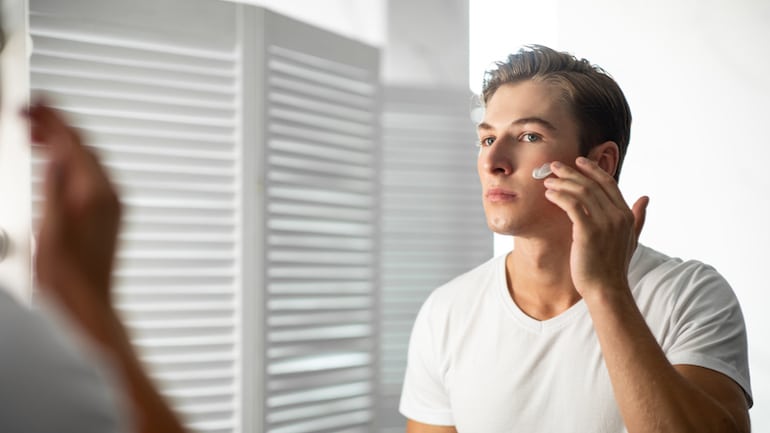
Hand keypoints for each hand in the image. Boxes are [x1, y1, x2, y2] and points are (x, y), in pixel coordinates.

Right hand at [26, 102, 121, 321]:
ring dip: (60, 141)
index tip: (31, 104)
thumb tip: (56, 153)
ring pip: (86, 159)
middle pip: (82, 146)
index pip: (73, 142)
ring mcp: (112, 203)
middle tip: (27, 112)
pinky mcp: (107, 212)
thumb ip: (54, 189)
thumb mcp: (50, 231)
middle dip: (54, 125)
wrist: (87, 305)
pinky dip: (69, 160)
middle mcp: (110, 194)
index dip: (51, 119)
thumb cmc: (66, 277)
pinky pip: (89, 174)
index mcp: (96, 194)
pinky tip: (51, 162)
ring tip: (32, 132)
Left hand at [543, 157, 647, 297]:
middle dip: (571, 172)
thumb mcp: (631, 239)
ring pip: (581, 192)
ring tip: (547, 181)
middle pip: (592, 184)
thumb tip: (646, 198)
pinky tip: (549, 194)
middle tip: (554, 166)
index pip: (609, 183)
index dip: (593, 169)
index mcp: (626, 215)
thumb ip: (638, 217)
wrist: (606, 289)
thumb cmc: (613, 267)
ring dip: (562, 183)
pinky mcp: (588, 232)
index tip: (578, 161)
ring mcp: (604, 223)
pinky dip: (559, 196)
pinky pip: (572, 205)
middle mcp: (618, 216)